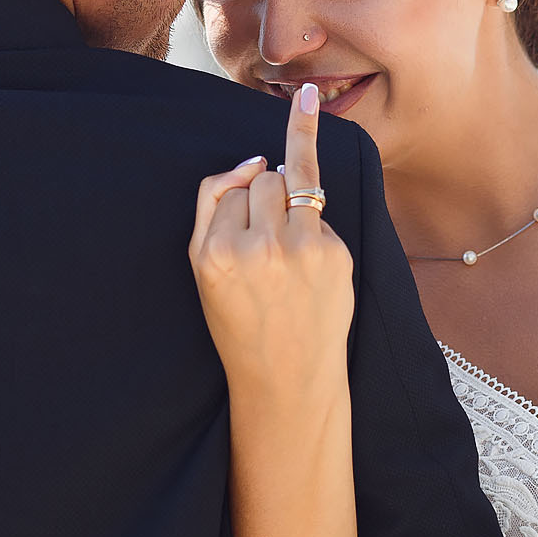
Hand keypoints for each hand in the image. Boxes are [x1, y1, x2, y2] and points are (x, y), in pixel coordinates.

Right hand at [189, 83, 354, 404]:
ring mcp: (299, 249)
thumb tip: (253, 159)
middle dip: (263, 197)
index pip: (227, 187)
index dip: (236, 201)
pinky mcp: (334, 253)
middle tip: (267, 246)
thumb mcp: (203, 271)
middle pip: (260, 178)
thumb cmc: (241, 321)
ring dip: (289, 199)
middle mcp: (255, 247)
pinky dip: (313, 216)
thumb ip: (213, 208)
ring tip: (288, 243)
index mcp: (214, 254)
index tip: (246, 210)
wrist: (287, 378)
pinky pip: (319, 210)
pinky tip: (309, 207)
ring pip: (290, 182)